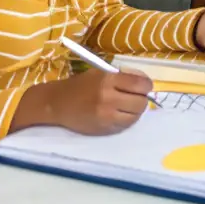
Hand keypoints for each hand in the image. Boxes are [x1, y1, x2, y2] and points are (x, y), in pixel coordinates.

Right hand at [10, 68, 152, 135]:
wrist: (58, 104)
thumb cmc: (81, 85)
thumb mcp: (101, 74)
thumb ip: (122, 78)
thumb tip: (144, 84)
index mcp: (108, 80)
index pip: (140, 84)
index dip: (146, 85)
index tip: (144, 86)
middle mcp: (109, 98)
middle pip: (141, 102)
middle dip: (141, 99)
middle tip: (135, 97)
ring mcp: (106, 116)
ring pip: (135, 116)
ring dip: (135, 111)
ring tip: (127, 106)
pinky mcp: (104, 129)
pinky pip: (125, 126)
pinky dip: (126, 120)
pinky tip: (119, 114)